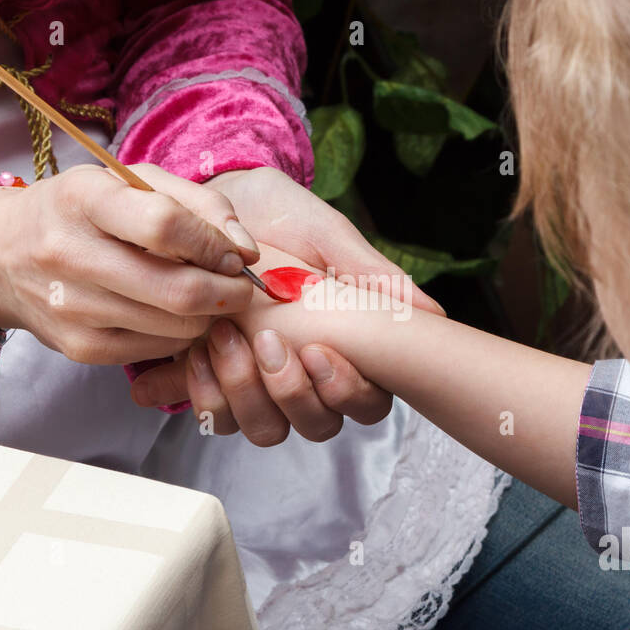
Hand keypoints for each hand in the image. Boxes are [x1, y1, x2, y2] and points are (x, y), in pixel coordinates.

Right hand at [0, 163, 260, 363]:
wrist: (1, 255)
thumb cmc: (81, 211)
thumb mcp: (131, 182)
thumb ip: (198, 203)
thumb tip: (245, 250)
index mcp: (85, 199)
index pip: (165, 226)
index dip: (214, 244)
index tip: (235, 254)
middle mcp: (71, 254)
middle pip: (177, 289)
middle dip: (227, 292)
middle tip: (240, 286)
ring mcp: (72, 307)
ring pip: (175, 326)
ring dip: (208, 316)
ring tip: (207, 297)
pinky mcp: (79, 347)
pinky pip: (157, 349)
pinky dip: (181, 336)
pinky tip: (175, 316)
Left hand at [131, 168, 444, 443]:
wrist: (218, 200)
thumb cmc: (282, 217)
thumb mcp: (327, 237)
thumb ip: (372, 276)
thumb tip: (433, 315)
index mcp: (346, 350)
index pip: (366, 403)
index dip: (345, 391)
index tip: (317, 351)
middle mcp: (306, 378)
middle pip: (317, 425)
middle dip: (291, 392)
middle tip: (268, 340)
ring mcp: (260, 385)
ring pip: (265, 429)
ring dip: (244, 391)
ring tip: (224, 337)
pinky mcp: (215, 381)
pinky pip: (215, 417)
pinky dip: (203, 391)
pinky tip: (196, 350)